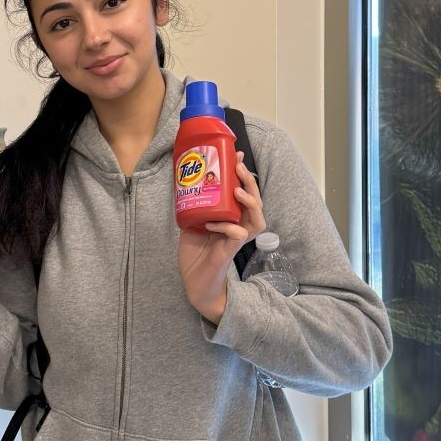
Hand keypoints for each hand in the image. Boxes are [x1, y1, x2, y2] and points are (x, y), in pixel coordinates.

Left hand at [177, 156, 265, 324]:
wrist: (193, 284)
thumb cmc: (195, 255)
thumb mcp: (191, 224)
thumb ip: (193, 207)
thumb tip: (183, 182)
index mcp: (233, 219)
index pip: (245, 194)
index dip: (243, 176)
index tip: (235, 156)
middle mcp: (239, 228)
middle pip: (257, 202)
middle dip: (250, 182)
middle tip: (239, 167)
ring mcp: (236, 241)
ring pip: (257, 219)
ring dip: (249, 202)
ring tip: (237, 190)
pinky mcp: (230, 252)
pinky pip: (237, 234)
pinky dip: (227, 226)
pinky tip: (212, 222)